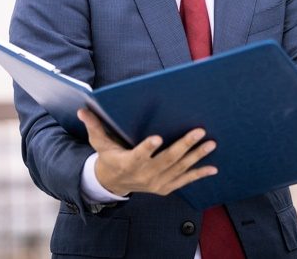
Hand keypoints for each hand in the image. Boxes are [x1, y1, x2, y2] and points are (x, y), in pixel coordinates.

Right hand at [78, 108, 217, 196]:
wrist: (113, 183)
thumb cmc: (108, 157)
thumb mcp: (99, 142)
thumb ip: (94, 125)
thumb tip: (83, 109)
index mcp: (127, 162)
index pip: (138, 155)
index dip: (147, 148)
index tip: (157, 138)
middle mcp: (144, 175)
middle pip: (166, 159)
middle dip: (184, 145)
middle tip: (198, 131)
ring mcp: (156, 183)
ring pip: (179, 168)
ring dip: (196, 156)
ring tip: (211, 143)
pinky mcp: (165, 187)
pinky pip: (184, 181)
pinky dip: (198, 174)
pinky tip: (213, 167)